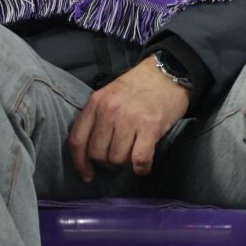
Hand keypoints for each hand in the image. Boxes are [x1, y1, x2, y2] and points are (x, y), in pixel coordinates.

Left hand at [66, 58, 191, 182]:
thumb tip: (92, 150)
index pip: (77, 141)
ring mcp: (129, 119)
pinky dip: (141, 168)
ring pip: (117, 159)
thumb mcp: (109, 94)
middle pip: (98, 154)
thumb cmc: (139, 86)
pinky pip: (139, 159)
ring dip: (126, 163)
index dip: (80, 163)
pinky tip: (144, 165)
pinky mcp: (150, 127)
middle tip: (119, 156)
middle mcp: (109, 111)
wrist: (168, 71)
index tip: (87, 175)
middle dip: (108, 162)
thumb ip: (98, 117)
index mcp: (96, 103)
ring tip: (134, 153)